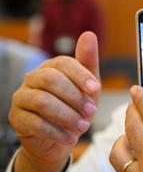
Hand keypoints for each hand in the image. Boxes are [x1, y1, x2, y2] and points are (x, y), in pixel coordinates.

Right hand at [8, 31, 100, 171]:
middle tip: (91, 112)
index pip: (64, 63)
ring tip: (84, 127)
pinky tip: (71, 138)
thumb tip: (89, 34)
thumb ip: (88, 62)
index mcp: (51, 66)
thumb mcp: (87, 87)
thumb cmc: (76, 106)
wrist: (60, 136)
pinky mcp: (16, 118)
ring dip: (67, 116)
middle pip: (51, 80)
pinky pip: (34, 123)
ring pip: (43, 102)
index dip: (81, 75)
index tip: (96, 89)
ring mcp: (21, 97)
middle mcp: (33, 78)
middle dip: (75, 97)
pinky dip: (57, 132)